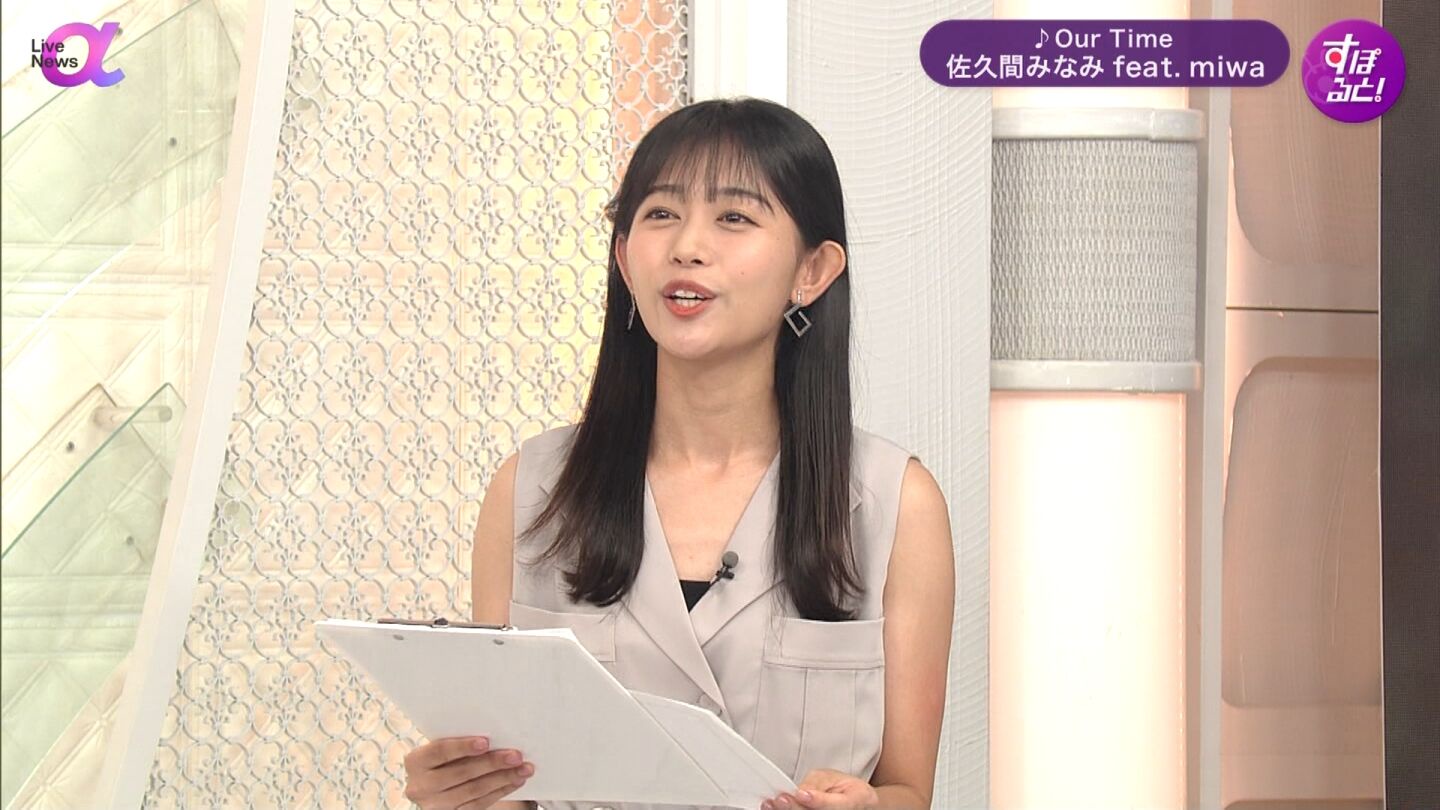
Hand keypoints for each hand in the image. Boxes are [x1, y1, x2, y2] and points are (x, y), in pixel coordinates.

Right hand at [402, 735, 535, 809]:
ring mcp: (435, 805)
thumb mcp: (442, 746)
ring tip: (523, 768)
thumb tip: (496, 729)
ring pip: (474, 790)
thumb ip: (458, 739)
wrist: (435, 785)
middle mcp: (421, 786)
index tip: (485, 742)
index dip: (462, 747)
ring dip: (503, 778)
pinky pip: (479, 803)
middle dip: (491, 763)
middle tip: (515, 755)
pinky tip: (515, 781)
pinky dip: (500, 790)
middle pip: (460, 773)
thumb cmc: (444, 757)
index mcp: (416, 762)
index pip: (439, 751)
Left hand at [760, 769, 880, 809]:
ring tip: (770, 805)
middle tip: (780, 799)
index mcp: (850, 802)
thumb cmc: (842, 788)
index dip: (816, 800)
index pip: (832, 805)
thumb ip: (816, 783)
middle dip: (795, 808)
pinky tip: (771, 808)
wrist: (855, 803)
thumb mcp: (832, 777)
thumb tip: (800, 790)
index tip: (802, 794)